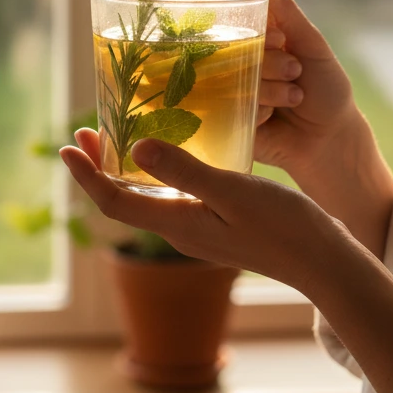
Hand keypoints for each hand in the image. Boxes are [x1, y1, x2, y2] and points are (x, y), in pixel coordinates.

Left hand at [60, 128, 332, 291]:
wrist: (324, 262)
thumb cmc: (284, 226)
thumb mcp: (232, 190)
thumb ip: (185, 171)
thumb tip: (137, 149)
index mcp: (177, 225)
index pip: (114, 202)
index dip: (86, 176)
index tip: (68, 146)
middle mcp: (181, 231)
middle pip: (125, 200)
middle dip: (101, 168)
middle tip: (88, 131)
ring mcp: (200, 231)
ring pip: (149, 199)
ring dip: (128, 169)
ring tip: (121, 136)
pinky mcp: (219, 227)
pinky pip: (174, 198)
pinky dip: (159, 174)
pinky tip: (175, 153)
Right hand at [251, 0, 392, 258]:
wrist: (331, 141)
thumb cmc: (327, 93)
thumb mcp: (313, 48)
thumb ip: (288, 15)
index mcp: (261, 45)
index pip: (243, 24)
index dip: (261, 31)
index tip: (281, 40)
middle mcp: (243, 66)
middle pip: (235, 51)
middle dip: (269, 60)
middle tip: (295, 70)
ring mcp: (234, 94)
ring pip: (234, 78)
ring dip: (269, 86)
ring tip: (294, 97)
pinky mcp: (229, 121)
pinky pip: (233, 106)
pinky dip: (258, 108)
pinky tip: (275, 117)